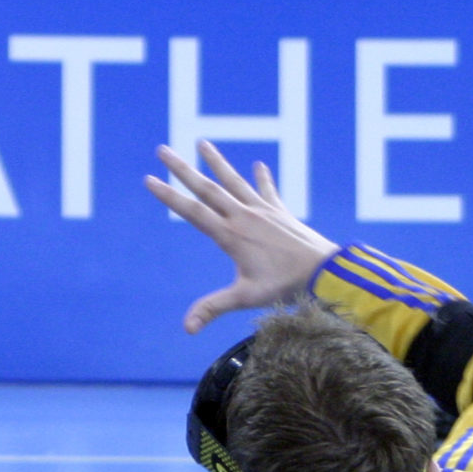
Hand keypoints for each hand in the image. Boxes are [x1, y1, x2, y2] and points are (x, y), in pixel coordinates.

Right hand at [143, 141, 337, 333]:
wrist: (323, 271)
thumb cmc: (284, 285)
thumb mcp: (245, 298)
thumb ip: (213, 308)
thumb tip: (187, 328)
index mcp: (230, 235)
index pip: (193, 211)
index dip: (169, 196)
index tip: (149, 180)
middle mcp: (243, 216)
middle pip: (207, 188)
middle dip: (182, 169)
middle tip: (162, 151)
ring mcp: (263, 211)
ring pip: (234, 181)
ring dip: (216, 162)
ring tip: (202, 143)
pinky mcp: (280, 212)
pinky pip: (267, 191)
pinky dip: (262, 178)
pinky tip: (258, 164)